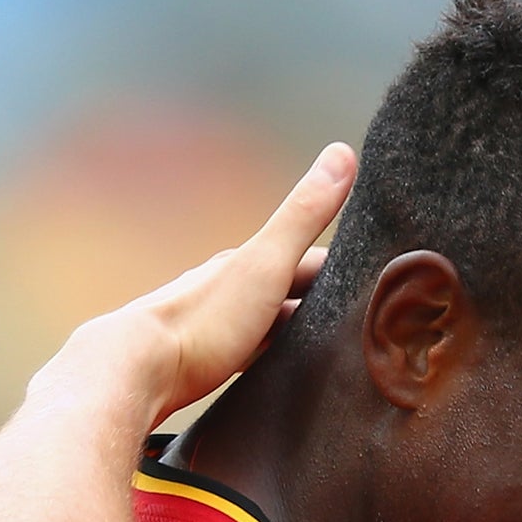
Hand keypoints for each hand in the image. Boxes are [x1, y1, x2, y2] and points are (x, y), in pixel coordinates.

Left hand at [48, 141, 356, 426]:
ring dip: (301, 328)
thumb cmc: (205, 318)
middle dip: (327, 299)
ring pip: (274, 322)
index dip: (348, 265)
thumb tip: (342, 152)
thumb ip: (304, 215)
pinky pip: (255, 352)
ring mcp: (221, 324)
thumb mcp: (266, 262)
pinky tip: (285, 368)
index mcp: (248, 261)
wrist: (141, 369)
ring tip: (336, 346)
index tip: (380, 275)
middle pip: (292, 291)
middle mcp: (233, 287)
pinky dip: (277, 354)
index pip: (312, 259)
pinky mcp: (210, 360)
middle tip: (366, 315)